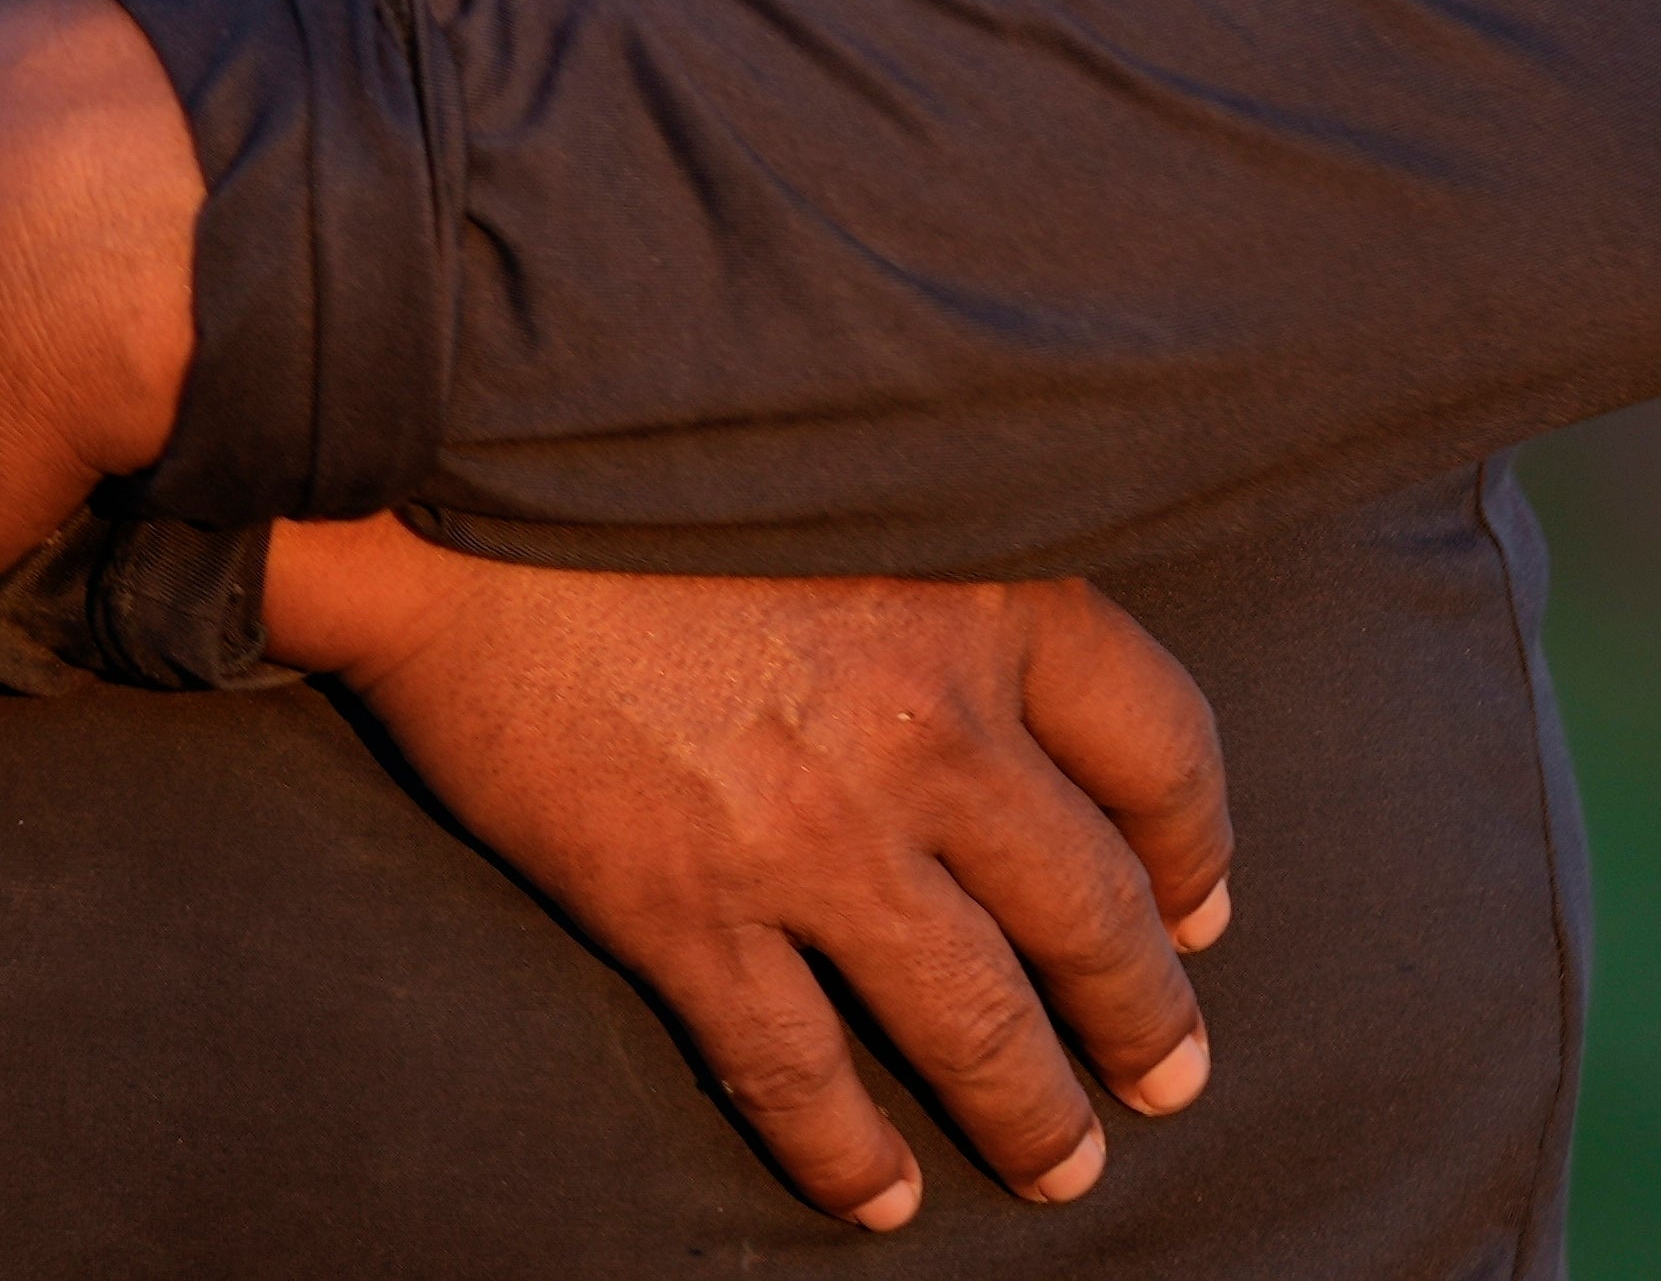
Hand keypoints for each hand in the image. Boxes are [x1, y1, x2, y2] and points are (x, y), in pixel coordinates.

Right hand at [265, 514, 1236, 1234]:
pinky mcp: (688, 910)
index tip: (1199, 903)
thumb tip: (1027, 673)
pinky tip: (883, 1198)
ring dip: (1034, 1109)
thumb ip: (958, 567)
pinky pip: (797, 1071)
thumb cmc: (661, 461)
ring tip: (1066, 1164)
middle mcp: (929, 729)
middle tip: (1172, 1074)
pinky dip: (849, 1154)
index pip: (1161, 746)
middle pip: (1092, 908)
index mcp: (986, 600)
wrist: (461, 490)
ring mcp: (812, 835)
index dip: (1194, 843)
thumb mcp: (861, 474)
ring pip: (973, 1016)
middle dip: (1145, 1013)